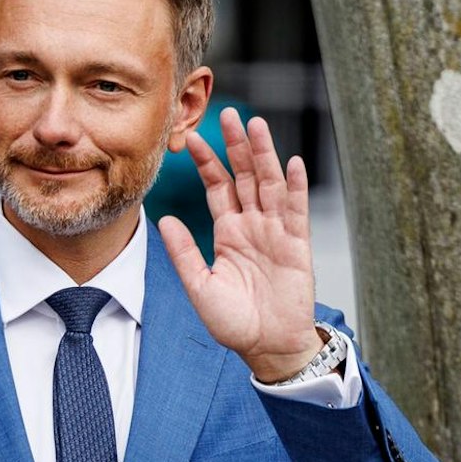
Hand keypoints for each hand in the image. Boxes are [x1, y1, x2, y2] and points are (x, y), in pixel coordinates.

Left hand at [156, 109, 324, 381]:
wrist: (266, 347)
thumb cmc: (234, 322)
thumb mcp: (199, 286)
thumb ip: (183, 252)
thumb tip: (164, 219)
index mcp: (228, 232)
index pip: (217, 187)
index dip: (206, 162)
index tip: (191, 138)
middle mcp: (252, 225)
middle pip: (244, 176)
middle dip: (236, 146)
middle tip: (227, 114)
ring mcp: (276, 232)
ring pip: (269, 184)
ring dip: (264, 155)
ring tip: (257, 126)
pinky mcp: (296, 245)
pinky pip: (296, 210)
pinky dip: (295, 187)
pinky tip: (292, 163)